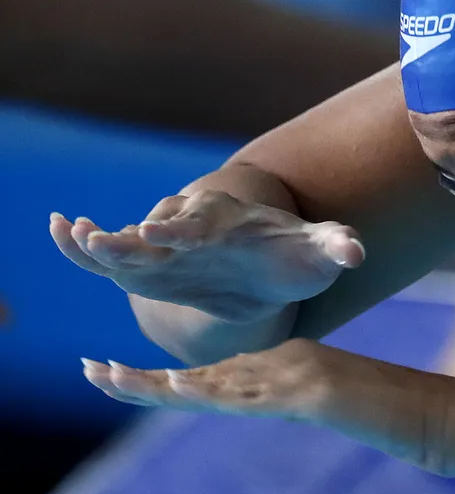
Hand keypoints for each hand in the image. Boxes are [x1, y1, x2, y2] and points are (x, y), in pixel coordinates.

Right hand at [51, 190, 365, 322]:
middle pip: (160, 232)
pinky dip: (85, 247)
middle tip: (101, 237)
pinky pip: (112, 257)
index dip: (183, 229)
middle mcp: (193, 232)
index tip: (161, 231)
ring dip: (100, 241)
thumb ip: (336, 246)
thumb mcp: (319, 252)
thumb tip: (356, 251)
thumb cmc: (295, 256)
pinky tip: (59, 230)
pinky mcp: (151, 268)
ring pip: (128, 245)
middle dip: (132, 237)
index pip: (203, 225)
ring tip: (69, 230)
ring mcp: (167, 250)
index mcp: (231, 226)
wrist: (272, 264)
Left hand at [82, 339, 454, 476]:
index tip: (130, 380)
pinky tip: (176, 389)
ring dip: (159, 384)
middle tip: (92, 373)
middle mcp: (292, 362)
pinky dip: (211, 390)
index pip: (222, 374)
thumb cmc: (407, 417)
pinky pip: (253, 393)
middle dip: (145, 380)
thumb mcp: (350, 406)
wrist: (446, 418)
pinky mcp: (316, 389)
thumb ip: (317, 396)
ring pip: (217, 380)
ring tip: (110, 379)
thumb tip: (298, 396)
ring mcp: (303, 374)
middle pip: (206, 374)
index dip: (173, 380)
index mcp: (296, 366)